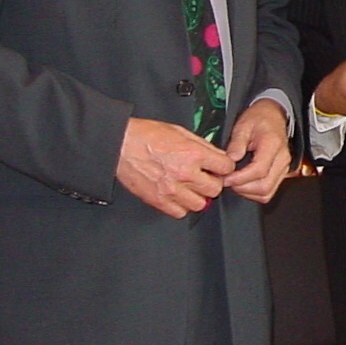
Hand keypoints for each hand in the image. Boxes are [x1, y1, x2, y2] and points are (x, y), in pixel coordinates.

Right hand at [115, 117, 233, 217]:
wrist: (120, 144)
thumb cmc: (146, 135)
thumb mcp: (180, 131)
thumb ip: (202, 145)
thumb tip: (217, 155)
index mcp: (193, 154)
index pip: (226, 167)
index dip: (223, 166)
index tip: (219, 167)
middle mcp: (185, 173)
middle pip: (215, 189)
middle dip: (212, 182)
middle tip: (204, 177)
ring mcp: (172, 189)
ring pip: (200, 204)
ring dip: (198, 196)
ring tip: (190, 187)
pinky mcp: (159, 200)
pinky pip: (180, 212)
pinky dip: (181, 206)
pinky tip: (178, 195)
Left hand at [222, 98, 291, 202]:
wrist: (273, 116)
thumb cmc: (259, 119)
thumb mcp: (243, 124)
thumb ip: (237, 143)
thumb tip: (231, 160)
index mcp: (273, 145)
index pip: (259, 170)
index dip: (240, 178)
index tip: (225, 178)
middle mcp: (282, 160)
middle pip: (264, 186)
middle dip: (242, 188)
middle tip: (227, 181)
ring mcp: (284, 169)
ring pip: (267, 193)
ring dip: (247, 192)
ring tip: (233, 182)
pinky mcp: (281, 175)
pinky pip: (268, 191)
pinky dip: (253, 193)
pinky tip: (243, 184)